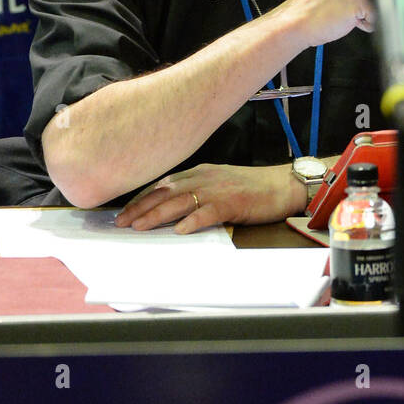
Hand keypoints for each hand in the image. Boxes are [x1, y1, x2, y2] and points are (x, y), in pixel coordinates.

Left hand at [114, 163, 304, 233]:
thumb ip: (195, 191)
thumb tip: (169, 208)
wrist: (281, 185)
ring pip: (181, 201)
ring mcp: (218, 189)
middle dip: (141, 207)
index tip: (124, 210)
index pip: (163, 184)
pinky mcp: (234, 202)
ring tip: (139, 226)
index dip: (141, 197)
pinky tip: (180, 230)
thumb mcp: (218, 183)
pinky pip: (210, 211)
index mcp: (200, 173)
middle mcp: (205, 178)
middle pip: (166, 192)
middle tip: (121, 222)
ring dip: (157, 214)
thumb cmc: (251, 187)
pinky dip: (194, 220)